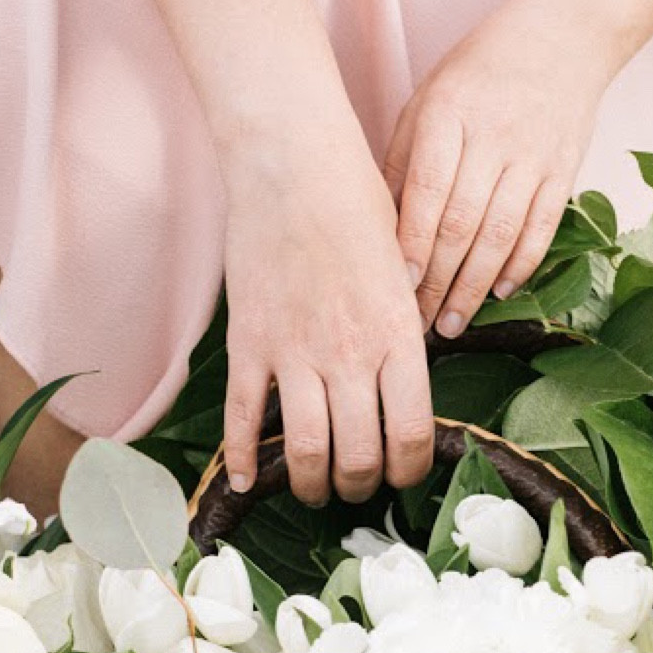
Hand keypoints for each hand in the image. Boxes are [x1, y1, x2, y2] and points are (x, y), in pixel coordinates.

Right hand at [222, 109, 434, 506]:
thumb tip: (406, 374)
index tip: (402, 475)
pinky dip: (242, 457)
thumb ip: (404, 328)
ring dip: (309, 483)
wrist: (293, 163)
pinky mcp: (249, 343)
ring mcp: (295, 353)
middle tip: (354, 486)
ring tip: (311, 489)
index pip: (411, 436)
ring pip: (304, 450)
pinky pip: (244, 416)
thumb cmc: (356, 204)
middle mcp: (351, 355)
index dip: (408, 471)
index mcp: (398, 338)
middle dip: (359, 485)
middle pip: (359, 456)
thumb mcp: (404, 269)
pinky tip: (247, 480)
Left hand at [382, 4, 610, 336]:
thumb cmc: (480, 69)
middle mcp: (492, 135)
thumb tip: (378, 225)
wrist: (564, 35)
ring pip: (501, 234)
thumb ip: (403, 157)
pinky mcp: (564, 169)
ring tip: (452, 321)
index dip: (412, 244)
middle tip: (417, 323)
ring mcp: (533, 155)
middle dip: (437, 281)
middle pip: (462, 223)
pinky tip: (499, 292)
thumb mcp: (428, 98)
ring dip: (475, 286)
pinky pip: (542, 227)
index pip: (427, 191)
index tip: (395, 286)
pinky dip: (520, 264)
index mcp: (448, 114)